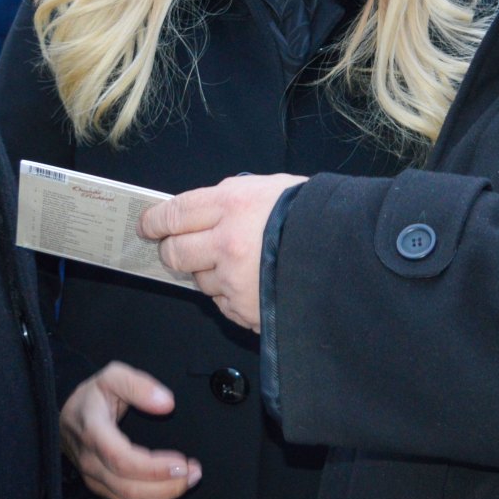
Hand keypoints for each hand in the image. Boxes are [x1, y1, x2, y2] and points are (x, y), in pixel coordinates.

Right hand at [59, 361, 200, 498]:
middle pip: (129, 488)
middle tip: (195, 472)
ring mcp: (93, 477)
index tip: (182, 462)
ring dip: (164, 496)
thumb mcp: (113, 376)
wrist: (66, 416)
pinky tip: (171, 489)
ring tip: (190, 480)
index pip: (121, 459)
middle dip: (167, 486)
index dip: (153, 467)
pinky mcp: (100, 487)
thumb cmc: (91, 396)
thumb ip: (140, 386)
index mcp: (93, 431)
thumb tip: (166, 404)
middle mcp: (90, 460)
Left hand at [139, 174, 304, 332]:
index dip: (154, 222)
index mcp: (231, 204)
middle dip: (172, 252)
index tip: (148, 226)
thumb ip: (230, 200)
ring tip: (238, 265)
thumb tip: (199, 212)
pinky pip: (223, 304)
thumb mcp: (269, 188)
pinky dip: (231, 296)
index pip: (173, 213)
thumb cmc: (314, 216)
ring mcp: (235, 281)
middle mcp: (227, 243)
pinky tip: (254, 283)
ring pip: (199, 281)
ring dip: (209, 274)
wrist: (350, 253)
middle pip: (175, 253)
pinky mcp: (247, 310)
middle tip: (178, 250)